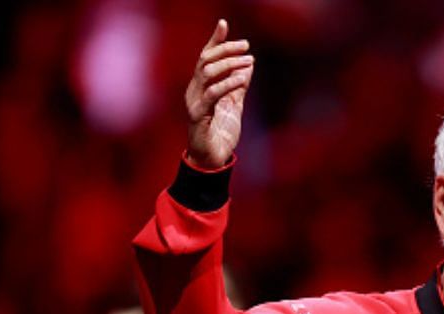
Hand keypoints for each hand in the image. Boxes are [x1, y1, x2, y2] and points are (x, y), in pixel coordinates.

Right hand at [185, 19, 254, 169]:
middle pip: (205, 60)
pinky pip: (212, 94)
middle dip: (225, 49)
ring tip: (248, 60)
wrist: (212, 160)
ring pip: (207, 73)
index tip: (224, 23)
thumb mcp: (235, 105)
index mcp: (200, 87)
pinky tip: (243, 78)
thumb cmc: (221, 133)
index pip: (205, 57)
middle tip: (246, 46)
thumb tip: (249, 64)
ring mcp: (194, 102)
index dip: (214, 40)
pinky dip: (228, 83)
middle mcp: (194, 91)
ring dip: (229, 64)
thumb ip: (239, 86)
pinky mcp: (198, 116)